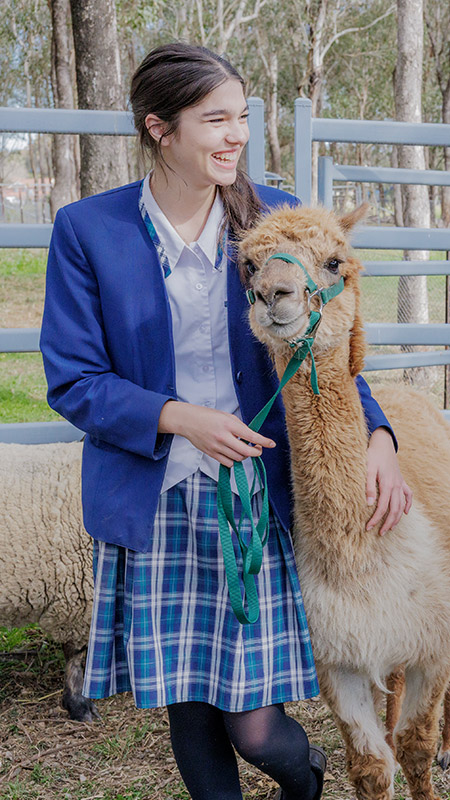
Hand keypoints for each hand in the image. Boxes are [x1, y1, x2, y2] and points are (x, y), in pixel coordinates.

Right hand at [158, 401, 275, 467]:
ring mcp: (216, 447)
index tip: (271, 444)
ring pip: (238, 459)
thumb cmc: (207, 416)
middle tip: (258, 449)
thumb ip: (239, 427)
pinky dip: (234, 460)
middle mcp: (223, 437)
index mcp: (228, 424)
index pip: (251, 436)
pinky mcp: (211, 453)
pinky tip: (233, 453)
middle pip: (246, 452)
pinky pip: (228, 463)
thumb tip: (251, 437)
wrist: (188, 421)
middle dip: (256, 452)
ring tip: (243, 448)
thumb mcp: (226, 416)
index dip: (263, 441)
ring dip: (244, 456)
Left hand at [366, 427, 412, 534]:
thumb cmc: (373, 454)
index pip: (382, 508)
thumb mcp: (368, 469)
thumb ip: (368, 486)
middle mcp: (396, 486)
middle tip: (379, 533)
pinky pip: (408, 494)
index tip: (367, 528)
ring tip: (390, 527)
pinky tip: (406, 512)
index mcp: (387, 485)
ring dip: (397, 518)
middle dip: (387, 523)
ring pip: (401, 505)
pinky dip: (408, 504)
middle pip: (394, 510)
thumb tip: (368, 504)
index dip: (375, 519)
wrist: (383, 442)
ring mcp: (400, 483)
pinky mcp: (401, 480)